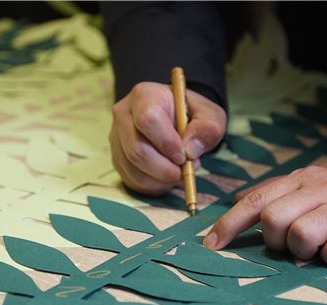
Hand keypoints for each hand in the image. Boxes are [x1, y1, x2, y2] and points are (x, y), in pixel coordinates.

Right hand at [109, 82, 226, 194]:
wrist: (175, 120)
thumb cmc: (190, 115)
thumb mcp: (209, 115)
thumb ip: (208, 128)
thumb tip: (191, 150)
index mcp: (145, 96)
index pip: (148, 119)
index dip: (167, 143)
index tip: (183, 155)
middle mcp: (124, 115)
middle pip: (136, 150)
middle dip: (164, 168)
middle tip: (183, 171)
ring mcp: (117, 138)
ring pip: (133, 169)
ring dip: (160, 179)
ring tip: (177, 171)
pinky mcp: (117, 158)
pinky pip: (131, 180)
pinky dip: (153, 185)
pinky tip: (165, 176)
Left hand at [202, 161, 326, 265]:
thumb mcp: (312, 182)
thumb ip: (278, 193)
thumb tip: (242, 204)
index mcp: (301, 180)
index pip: (256, 201)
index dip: (229, 226)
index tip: (211, 247)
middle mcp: (319, 191)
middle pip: (273, 219)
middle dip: (274, 239)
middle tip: (292, 244)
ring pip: (302, 234)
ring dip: (303, 250)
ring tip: (319, 247)